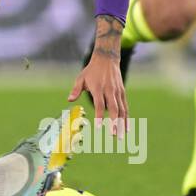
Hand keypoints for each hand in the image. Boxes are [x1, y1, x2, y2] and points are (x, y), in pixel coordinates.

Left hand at [67, 15, 128, 134]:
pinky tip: (126, 128)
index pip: (100, 104)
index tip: (99, 127)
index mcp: (98, 88)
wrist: (107, 59)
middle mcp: (110, 91)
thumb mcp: (81, 78)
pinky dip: (126, 118)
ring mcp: (118, 92)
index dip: (99, 116)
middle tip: (113, 136)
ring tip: (121, 136)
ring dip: (122, 123)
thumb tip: (69, 100)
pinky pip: (125, 107)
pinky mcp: (122, 93)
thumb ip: (76, 89)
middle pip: (114, 109)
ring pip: (122, 110)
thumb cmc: (91, 71)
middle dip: (114, 123)